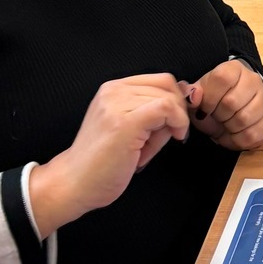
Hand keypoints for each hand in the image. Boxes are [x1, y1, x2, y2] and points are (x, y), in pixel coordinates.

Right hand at [29, 73, 190, 235]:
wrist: (75, 183)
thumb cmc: (103, 162)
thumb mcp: (131, 128)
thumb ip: (154, 112)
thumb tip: (187, 98)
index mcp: (113, 89)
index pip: (160, 80)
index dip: (176, 100)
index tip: (176, 122)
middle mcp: (113, 91)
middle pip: (167, 85)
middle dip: (178, 110)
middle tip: (171, 134)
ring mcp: (117, 104)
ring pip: (169, 97)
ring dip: (176, 121)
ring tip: (155, 144)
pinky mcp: (125, 122)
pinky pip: (167, 108)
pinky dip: (179, 122)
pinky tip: (173, 138)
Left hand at [192, 58, 262, 150]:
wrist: (234, 105)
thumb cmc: (215, 100)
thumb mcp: (199, 95)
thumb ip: (190, 94)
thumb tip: (193, 96)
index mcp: (233, 69)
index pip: (222, 79)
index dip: (210, 99)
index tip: (205, 109)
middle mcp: (252, 79)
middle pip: (232, 103)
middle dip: (219, 117)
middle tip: (217, 119)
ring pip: (245, 120)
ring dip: (230, 129)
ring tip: (226, 127)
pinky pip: (256, 134)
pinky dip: (241, 140)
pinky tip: (235, 135)